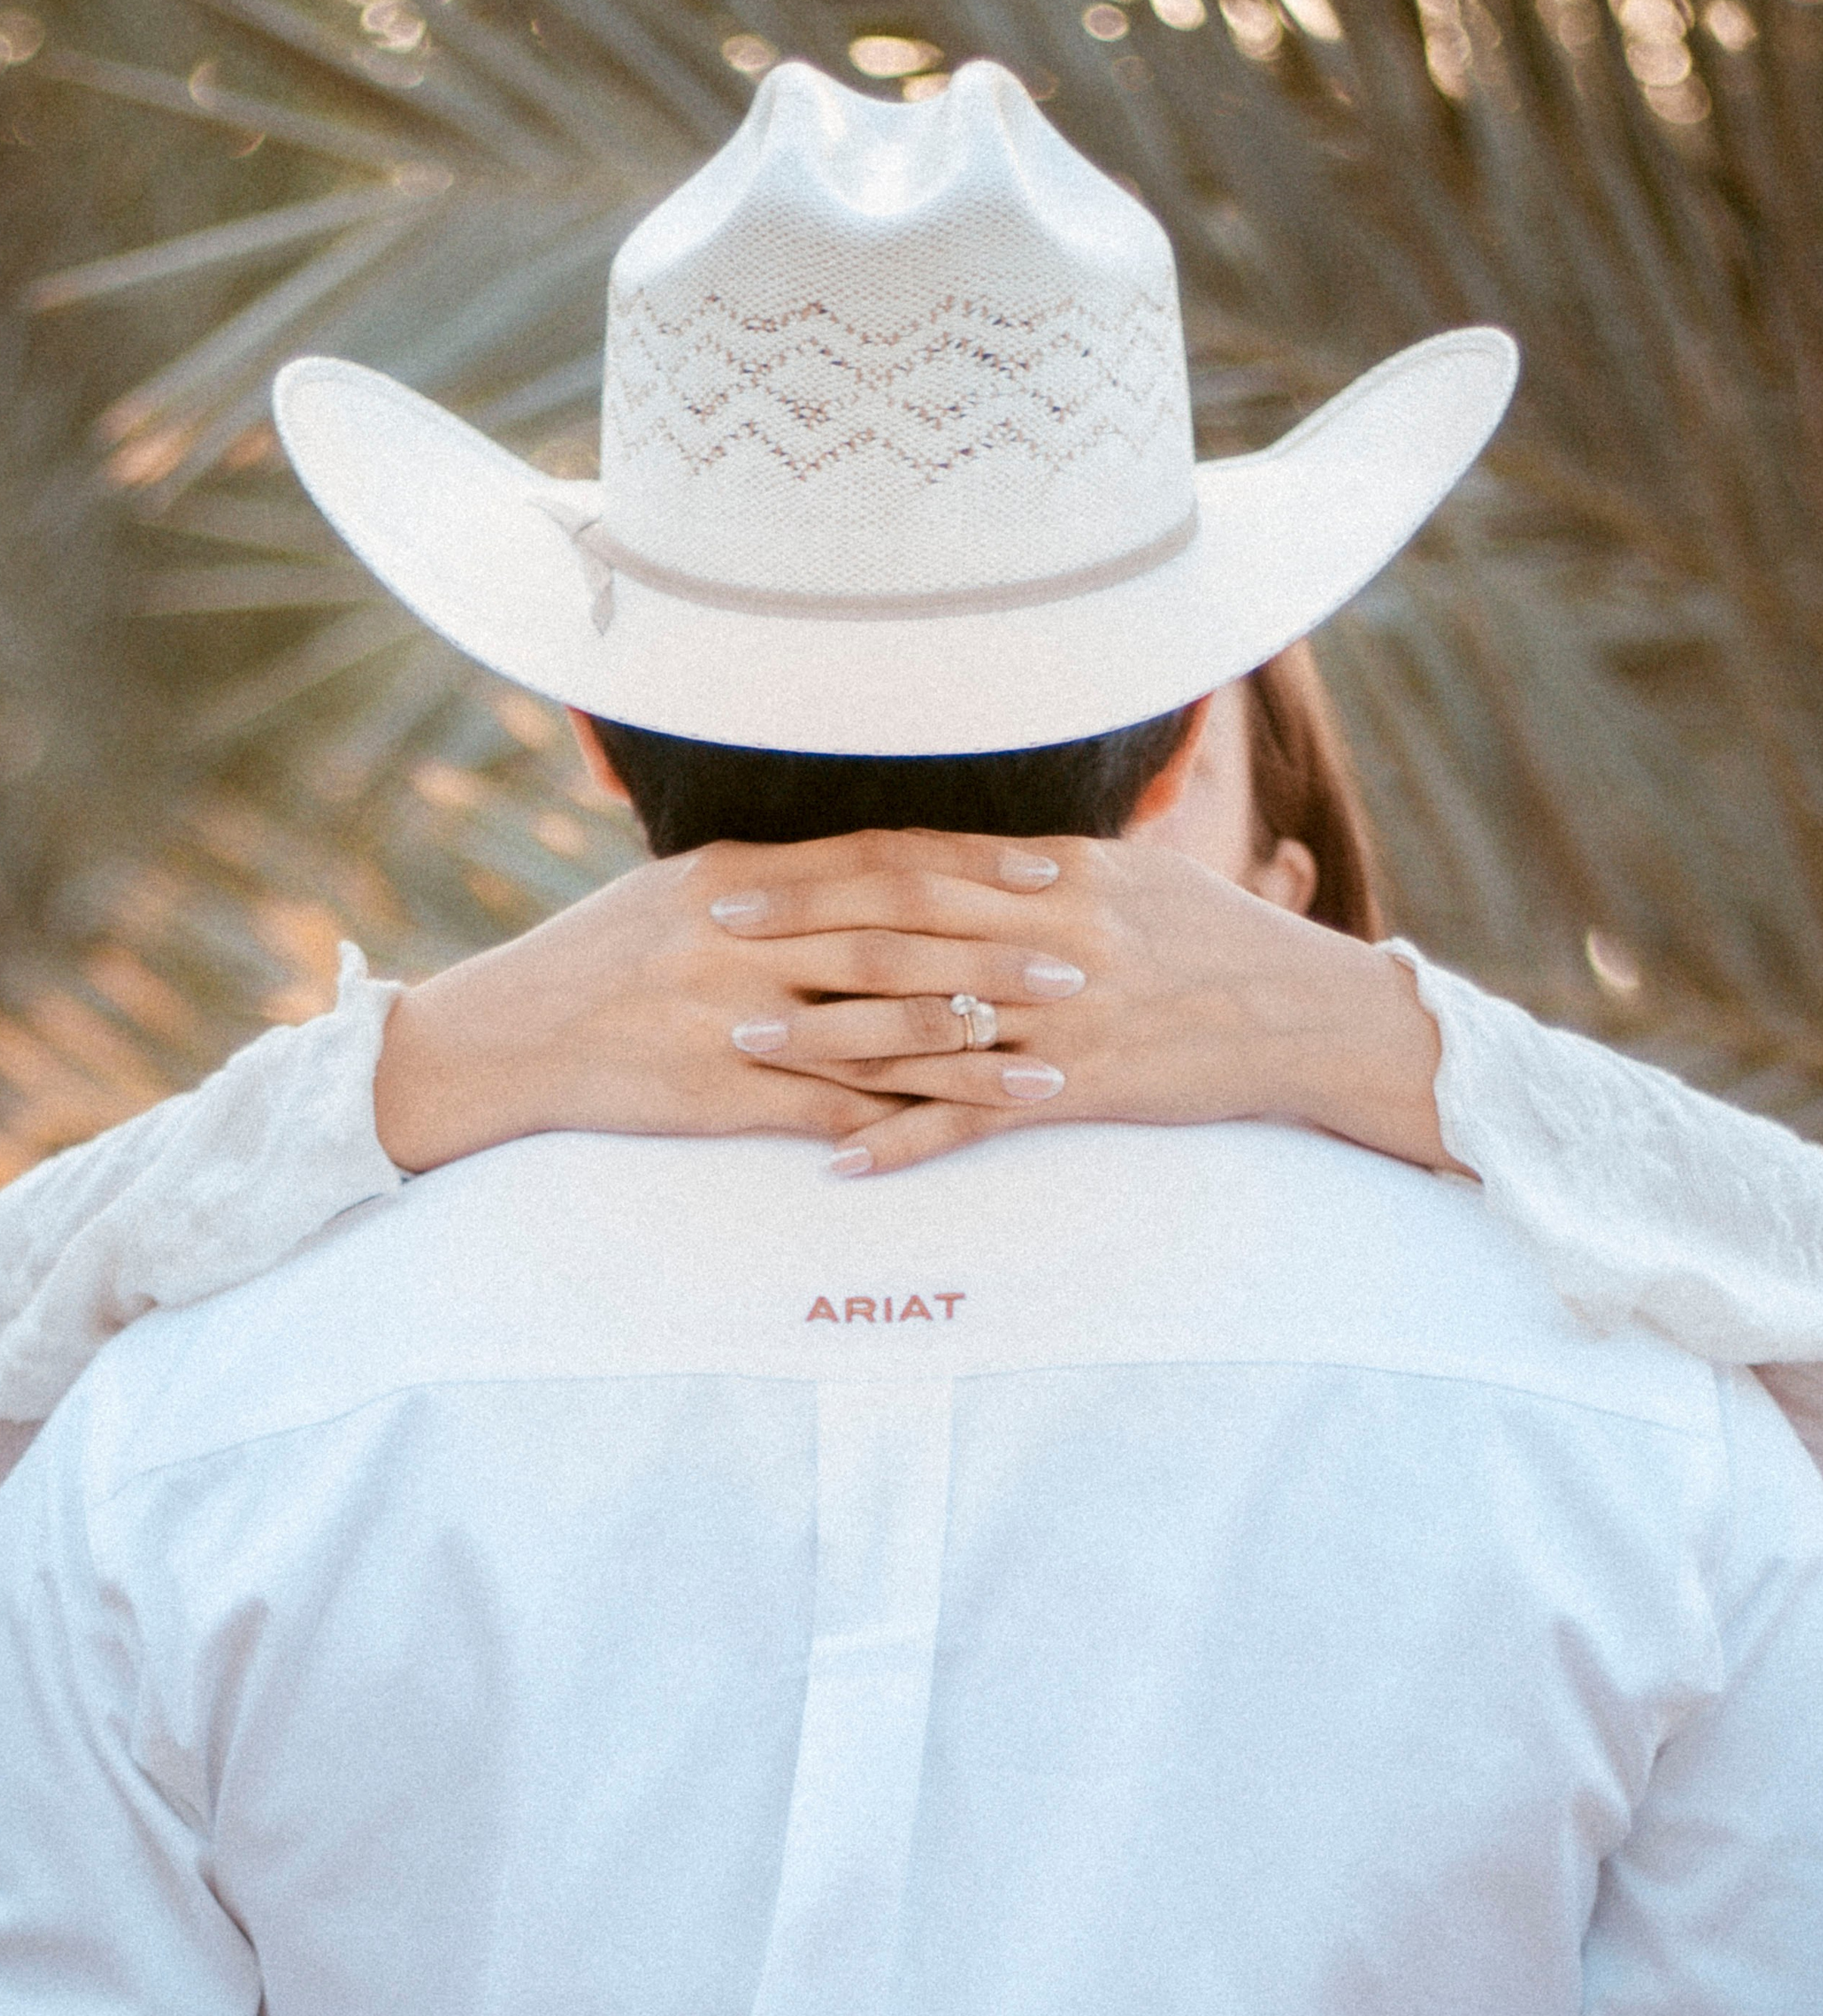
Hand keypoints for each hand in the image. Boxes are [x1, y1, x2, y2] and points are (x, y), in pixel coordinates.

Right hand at [370, 832, 1089, 1171]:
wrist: (507, 1037)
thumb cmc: (597, 959)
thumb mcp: (677, 893)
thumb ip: (773, 882)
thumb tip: (863, 866)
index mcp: (738, 877)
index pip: (877, 859)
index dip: (971, 864)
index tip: (1051, 866)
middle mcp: (742, 939)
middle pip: (895, 940)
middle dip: (996, 953)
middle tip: (1080, 961)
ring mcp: (731, 1018)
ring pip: (876, 1028)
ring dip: (974, 1044)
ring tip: (1055, 1057)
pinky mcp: (723, 1095)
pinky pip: (830, 1107)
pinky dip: (904, 1118)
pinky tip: (966, 1127)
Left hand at [707, 831, 1454, 1176]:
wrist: (1307, 1013)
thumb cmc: (1218, 937)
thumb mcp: (1132, 878)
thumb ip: (1040, 869)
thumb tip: (960, 856)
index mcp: (1055, 876)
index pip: (915, 867)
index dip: (822, 872)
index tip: (742, 876)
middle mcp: (1048, 938)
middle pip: (897, 934)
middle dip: (794, 937)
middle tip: (709, 941)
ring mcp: (1060, 1019)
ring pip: (920, 1026)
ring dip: (823, 1037)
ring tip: (741, 1041)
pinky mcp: (1080, 1090)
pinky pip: (975, 1120)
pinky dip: (903, 1140)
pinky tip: (838, 1160)